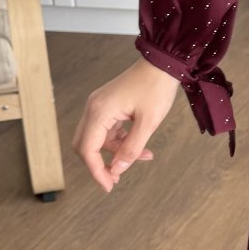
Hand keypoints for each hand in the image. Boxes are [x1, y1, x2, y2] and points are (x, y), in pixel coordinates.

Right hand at [72, 58, 180, 192]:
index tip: (109, 186)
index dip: (96, 171)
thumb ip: (131, 148)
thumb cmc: (157, 88)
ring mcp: (99, 105)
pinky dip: (120, 141)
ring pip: (98, 139)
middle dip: (100, 164)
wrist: (163, 63)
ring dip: (116, 152)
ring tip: (143, 157)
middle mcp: (93, 108)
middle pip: (85, 145)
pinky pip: (107, 130)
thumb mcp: (148, 122)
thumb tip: (117, 170)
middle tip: (116, 179)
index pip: (87, 149)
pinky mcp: (107, 105)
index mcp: (99, 111)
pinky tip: (140, 147)